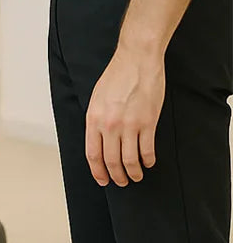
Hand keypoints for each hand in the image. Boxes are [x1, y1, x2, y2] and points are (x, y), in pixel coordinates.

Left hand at [85, 49, 164, 185]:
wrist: (136, 61)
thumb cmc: (116, 77)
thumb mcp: (96, 99)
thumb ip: (96, 120)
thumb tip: (98, 139)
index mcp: (93, 119)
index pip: (92, 154)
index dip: (97, 171)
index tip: (103, 179)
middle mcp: (109, 124)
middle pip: (110, 160)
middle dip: (116, 175)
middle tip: (121, 182)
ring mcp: (129, 124)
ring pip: (129, 159)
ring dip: (133, 172)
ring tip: (136, 176)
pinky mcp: (147, 122)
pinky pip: (147, 149)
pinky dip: (148, 159)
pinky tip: (149, 162)